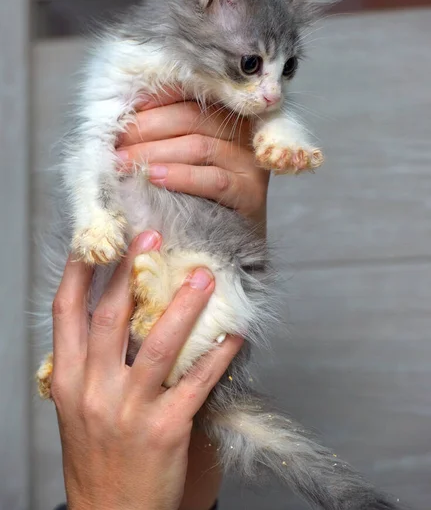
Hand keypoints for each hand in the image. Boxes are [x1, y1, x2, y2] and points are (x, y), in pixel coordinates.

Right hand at [51, 231, 242, 509]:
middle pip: (111, 316)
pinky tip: (232, 335)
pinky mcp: (166, 429)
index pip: (66, 312)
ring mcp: (129, 410)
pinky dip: (217, 356)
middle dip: (131, 270)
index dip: (81, 271)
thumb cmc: (96, 456)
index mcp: (67, 378)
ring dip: (184, 306)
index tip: (98, 238)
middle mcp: (92, 389)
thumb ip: (89, 362)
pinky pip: (196, 383)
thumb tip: (115, 312)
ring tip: (204, 277)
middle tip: (152, 234)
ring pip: (158, 344)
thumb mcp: (76, 406)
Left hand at [116, 91, 268, 224]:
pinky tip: (154, 178)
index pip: (190, 95)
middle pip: (191, 117)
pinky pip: (213, 179)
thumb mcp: (184, 157)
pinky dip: (180, 176)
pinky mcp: (251, 192)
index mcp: (227, 114)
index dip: (155, 98)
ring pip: (198, 146)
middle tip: (114, 142)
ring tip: (123, 163)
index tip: (123, 110)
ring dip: (154, 152)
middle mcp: (243, 132)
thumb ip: (166, 132)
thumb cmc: (199, 195)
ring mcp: (249, 162)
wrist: (229, 239)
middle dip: (146, 128)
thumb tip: (123, 118)